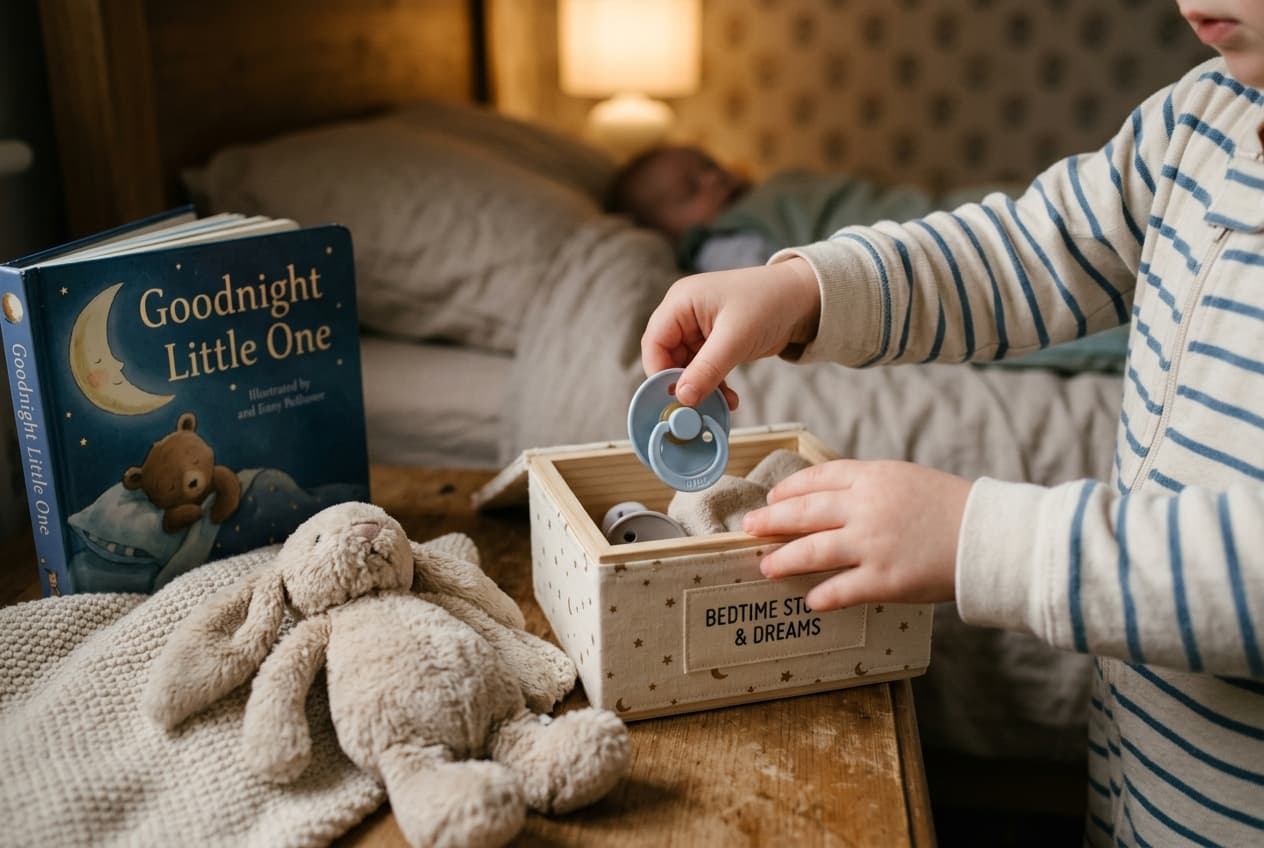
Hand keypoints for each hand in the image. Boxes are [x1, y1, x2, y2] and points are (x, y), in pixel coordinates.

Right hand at [641, 257, 820, 408]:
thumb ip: (706, 369)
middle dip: (683, 384)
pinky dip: (714, 385)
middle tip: (696, 408)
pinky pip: (703, 370)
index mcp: (681, 302)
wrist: (803, 298)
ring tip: (722, 404)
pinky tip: (729, 399)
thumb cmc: (769, 302)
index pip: (654, 342)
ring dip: (701, 389)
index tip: (674, 398)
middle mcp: (684, 314)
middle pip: (667, 358)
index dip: (659, 372)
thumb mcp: (736, 338)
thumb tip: (682, 398)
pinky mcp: (714, 343)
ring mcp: (699, 330)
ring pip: (686, 368)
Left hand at [741, 460, 971, 610]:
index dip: (788, 491)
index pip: (816, 479)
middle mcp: (866, 508)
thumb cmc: (948, 507)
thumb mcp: (904, 479)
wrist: (987, 536)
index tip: (772, 500)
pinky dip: (821, 596)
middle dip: (770, 522)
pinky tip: (809, 601)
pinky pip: (840, 589)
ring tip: (766, 567)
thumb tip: (827, 498)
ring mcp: (872, 545)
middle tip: (749, 529)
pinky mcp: (884, 579)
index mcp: (871, 477)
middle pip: (803, 513)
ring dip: (783, 560)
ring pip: (812, 552)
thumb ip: (867, 486)